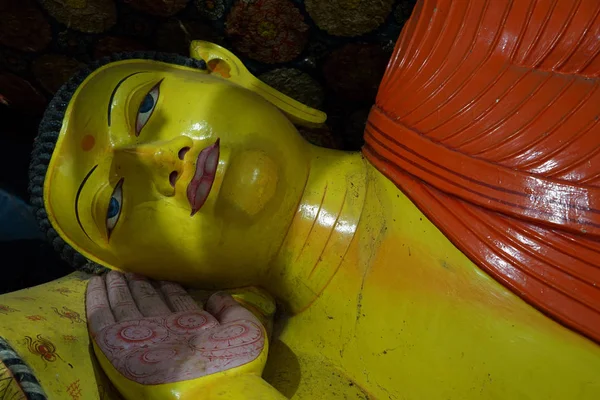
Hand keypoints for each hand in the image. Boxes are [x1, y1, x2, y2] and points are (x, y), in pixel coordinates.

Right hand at [86, 271, 265, 384]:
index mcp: (191, 328)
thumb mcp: (242, 328)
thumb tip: (215, 296)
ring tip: (111, 273)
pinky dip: (96, 301)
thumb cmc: (230, 360)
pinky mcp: (117, 347)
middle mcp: (164, 332)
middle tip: (127, 270)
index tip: (161, 277)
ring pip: (125, 307)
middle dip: (139, 286)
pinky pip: (103, 319)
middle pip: (148, 303)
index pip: (176, 303)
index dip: (169, 289)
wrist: (208, 389)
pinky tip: (94, 284)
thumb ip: (230, 310)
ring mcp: (140, 338)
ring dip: (117, 290)